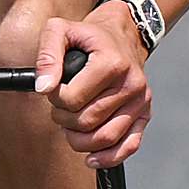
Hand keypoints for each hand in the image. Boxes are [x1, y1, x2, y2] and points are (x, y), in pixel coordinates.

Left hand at [35, 6, 149, 167]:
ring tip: (69, 126)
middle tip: (60, 107)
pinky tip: (91, 157)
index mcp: (112, 63)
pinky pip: (129, 146)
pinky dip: (108, 157)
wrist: (122, 36)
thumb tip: (43, 87)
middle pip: (87, 121)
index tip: (53, 90)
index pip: (73, 98)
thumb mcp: (61, 31)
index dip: (55, 99)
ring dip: (79, 139)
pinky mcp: (144, 114)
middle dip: (64, 119)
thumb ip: (47, 56)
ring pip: (104, 138)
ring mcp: (140, 101)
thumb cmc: (90, 37)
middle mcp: (131, 84)